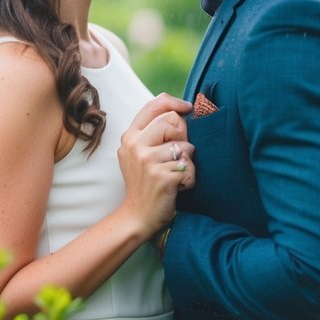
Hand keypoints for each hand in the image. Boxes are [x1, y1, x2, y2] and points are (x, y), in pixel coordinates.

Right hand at [117, 93, 195, 236]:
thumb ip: (151, 131)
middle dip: (183, 137)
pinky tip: (178, 187)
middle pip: (173, 121)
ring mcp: (148, 161)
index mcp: (130, 137)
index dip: (174, 103)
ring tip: (175, 175)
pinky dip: (189, 179)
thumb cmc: (144, 183)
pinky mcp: (162, 176)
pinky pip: (189, 168)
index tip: (187, 108)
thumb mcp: (138, 154)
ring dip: (187, 163)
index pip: (154, 106)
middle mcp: (136, 145)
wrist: (137, 216)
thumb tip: (175, 108)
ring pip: (186, 147)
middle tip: (178, 156)